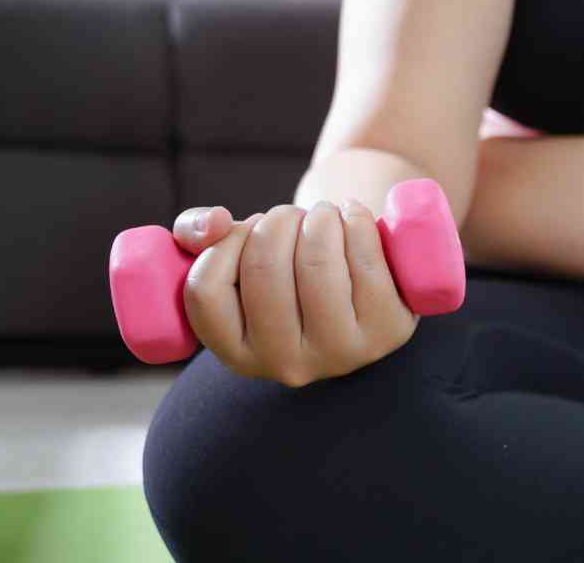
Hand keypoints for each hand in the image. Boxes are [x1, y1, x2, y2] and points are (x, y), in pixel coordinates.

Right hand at [171, 200, 418, 386]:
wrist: (359, 281)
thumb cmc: (284, 266)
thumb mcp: (231, 255)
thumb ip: (195, 233)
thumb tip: (215, 224)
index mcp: (236, 354)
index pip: (205, 289)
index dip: (224, 243)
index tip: (248, 229)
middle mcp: (286, 366)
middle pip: (265, 267)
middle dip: (279, 219)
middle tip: (293, 216)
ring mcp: (341, 354)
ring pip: (316, 261)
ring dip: (319, 217)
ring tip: (323, 216)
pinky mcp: (388, 331)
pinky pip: (366, 260)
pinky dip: (357, 222)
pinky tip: (353, 217)